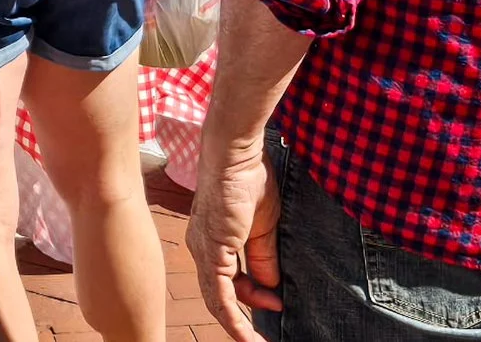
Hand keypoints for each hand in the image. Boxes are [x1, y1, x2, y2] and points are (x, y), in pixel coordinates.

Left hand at [188, 138, 282, 341]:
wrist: (236, 156)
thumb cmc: (248, 180)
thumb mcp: (263, 227)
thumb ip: (263, 256)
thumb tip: (271, 286)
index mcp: (212, 241)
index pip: (230, 281)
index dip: (254, 295)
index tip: (278, 301)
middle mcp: (202, 249)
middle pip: (219, 295)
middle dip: (242, 317)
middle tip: (263, 336)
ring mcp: (204, 252)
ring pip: (217, 301)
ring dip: (237, 325)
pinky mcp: (211, 252)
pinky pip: (220, 296)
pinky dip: (234, 318)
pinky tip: (247, 335)